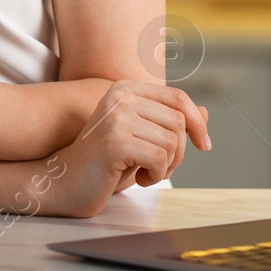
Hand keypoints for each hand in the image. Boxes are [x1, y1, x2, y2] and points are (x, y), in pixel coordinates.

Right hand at [40, 80, 211, 217]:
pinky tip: (138, 179)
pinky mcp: (115, 142)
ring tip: (144, 172)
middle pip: (179, 122)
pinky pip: (160, 159)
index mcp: (125, 89)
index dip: (197, 122)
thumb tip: (204, 111)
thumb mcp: (141, 138)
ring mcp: (116, 118)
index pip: (178, 98)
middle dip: (178, 152)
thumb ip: (168, 122)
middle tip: (158, 168)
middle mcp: (120, 97)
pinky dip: (156, 175)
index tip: (203, 145)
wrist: (66, 182)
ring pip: (172, 142)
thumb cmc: (106, 162)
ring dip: (166, 166)